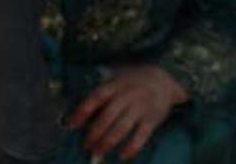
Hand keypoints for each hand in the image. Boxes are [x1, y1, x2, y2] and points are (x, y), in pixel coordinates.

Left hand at [68, 65, 188, 160]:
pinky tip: (122, 156)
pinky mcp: (153, 118)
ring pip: (122, 127)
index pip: (97, 97)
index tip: (72, 125)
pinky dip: (132, 147)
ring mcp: (142, 106)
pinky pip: (142, 134)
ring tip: (98, 152)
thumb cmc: (131, 85)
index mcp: (117, 85)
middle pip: (108, 115)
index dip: (83, 111)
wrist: (164, 80)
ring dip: (108, 142)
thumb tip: (75, 120)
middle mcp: (129, 94)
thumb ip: (100, 98)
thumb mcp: (116, 83)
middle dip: (95, 133)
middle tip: (86, 145)